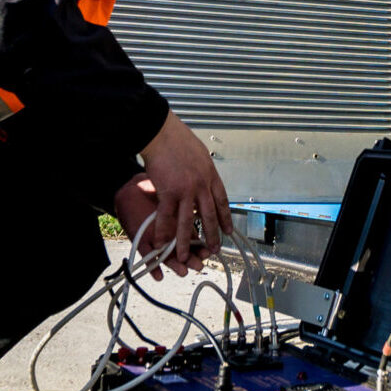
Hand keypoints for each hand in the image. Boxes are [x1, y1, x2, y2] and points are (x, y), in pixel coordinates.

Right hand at [128, 111, 231, 277]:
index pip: (222, 201)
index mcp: (211, 175)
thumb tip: (205, 176)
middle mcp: (202, 185)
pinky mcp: (169, 192)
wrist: (162, 134)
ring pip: (188, 222)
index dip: (225, 218)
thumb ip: (203, 170)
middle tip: (214, 250)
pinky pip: (167, 217)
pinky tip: (162, 244)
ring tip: (186, 257)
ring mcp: (186, 190)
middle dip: (212, 235)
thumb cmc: (178, 139)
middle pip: (209, 215)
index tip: (229, 230)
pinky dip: (164, 232)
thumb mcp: (199, 154)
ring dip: (186, 242)